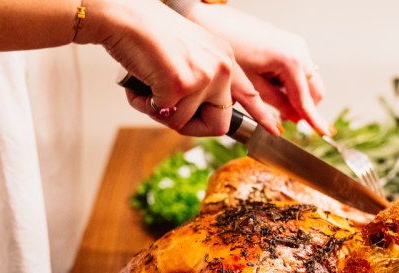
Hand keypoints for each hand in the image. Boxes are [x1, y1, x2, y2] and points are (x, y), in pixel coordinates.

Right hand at [79, 0, 277, 135]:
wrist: (124, 17)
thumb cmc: (147, 36)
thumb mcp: (189, 56)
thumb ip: (201, 81)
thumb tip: (196, 114)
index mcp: (225, 59)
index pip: (249, 93)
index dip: (260, 115)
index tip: (274, 129)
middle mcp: (221, 67)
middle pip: (218, 124)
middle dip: (188, 125)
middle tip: (165, 109)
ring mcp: (205, 76)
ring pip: (184, 123)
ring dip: (159, 111)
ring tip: (147, 85)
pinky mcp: (183, 84)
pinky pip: (165, 116)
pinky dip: (145, 105)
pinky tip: (140, 83)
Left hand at [187, 4, 331, 135]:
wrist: (216, 23)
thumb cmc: (230, 49)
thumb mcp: (252, 84)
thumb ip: (277, 103)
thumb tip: (293, 118)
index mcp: (291, 61)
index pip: (306, 99)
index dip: (314, 120)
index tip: (324, 133)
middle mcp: (299, 51)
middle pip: (314, 91)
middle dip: (304, 109)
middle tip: (286, 120)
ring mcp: (297, 46)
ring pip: (309, 82)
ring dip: (298, 97)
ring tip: (277, 105)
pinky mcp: (291, 45)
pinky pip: (300, 71)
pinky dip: (293, 85)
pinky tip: (275, 89)